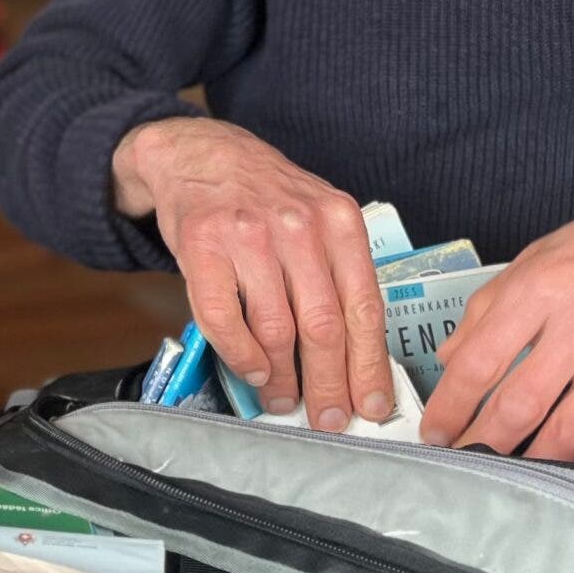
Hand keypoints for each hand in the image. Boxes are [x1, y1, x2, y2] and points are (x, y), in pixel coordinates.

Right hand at [112, 118, 393, 429]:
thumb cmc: (265, 196)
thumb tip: (357, 356)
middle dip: (330, 385)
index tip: (374, 404)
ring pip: (275, 328)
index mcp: (338, 220)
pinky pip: (223, 318)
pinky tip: (252, 370)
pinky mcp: (202, 244)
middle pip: (323, 326)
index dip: (370, 365)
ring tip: (283, 399)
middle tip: (328, 418)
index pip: (363, 307)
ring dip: (281, 377)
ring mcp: (247, 234)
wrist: (199, 153)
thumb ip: (337, 273)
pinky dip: (240, 355)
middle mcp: (297, 224)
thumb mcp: (317, 216)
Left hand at [417, 179, 573, 461]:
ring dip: (534, 461)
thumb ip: (493, 304)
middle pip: (520, 405)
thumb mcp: (545, 252)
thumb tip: (453, 357)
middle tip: (463, 461)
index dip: (451, 405)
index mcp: (543, 286)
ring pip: (570, 432)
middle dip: (483, 443)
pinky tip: (571, 460)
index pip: (481, 360)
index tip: (434, 430)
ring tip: (510, 472)